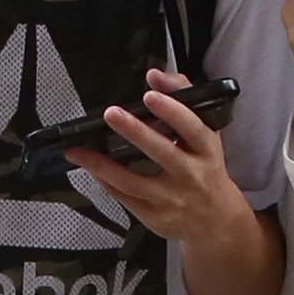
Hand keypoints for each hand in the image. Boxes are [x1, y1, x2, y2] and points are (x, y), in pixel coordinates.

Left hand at [79, 73, 262, 261]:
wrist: (216, 220)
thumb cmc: (205, 167)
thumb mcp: (206, 132)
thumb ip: (183, 96)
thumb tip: (154, 75)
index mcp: (206, 150)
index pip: (192, 128)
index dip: (172, 111)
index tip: (150, 96)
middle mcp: (191, 175)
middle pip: (162, 152)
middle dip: (136, 132)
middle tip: (111, 113)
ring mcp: (172, 199)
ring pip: (134, 182)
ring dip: (103, 165)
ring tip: (77, 150)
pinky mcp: (155, 217)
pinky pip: (125, 198)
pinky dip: (105, 182)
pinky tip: (90, 168)